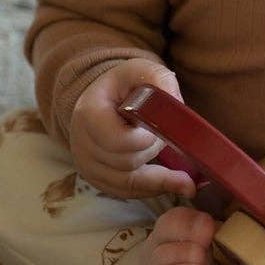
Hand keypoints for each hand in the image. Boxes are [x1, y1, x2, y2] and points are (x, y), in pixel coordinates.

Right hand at [68, 60, 198, 200]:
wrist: (104, 98)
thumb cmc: (125, 84)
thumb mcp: (142, 70)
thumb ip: (161, 82)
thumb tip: (178, 107)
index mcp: (88, 113)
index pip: (118, 141)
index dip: (145, 139)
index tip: (159, 128)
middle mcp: (82, 144)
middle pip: (126, 163)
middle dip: (153, 151)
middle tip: (167, 136)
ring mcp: (87, 165)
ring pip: (128, 184)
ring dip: (157, 176)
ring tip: (183, 173)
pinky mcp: (98, 180)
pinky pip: (126, 193)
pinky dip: (151, 189)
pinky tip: (174, 184)